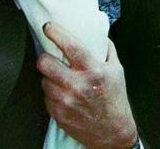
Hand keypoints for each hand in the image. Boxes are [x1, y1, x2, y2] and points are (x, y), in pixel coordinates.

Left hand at [38, 22, 137, 148]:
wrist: (113, 132)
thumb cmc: (115, 99)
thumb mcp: (117, 70)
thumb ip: (106, 49)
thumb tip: (96, 32)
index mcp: (93, 71)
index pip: (70, 46)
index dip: (56, 33)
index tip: (49, 27)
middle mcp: (77, 86)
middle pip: (45, 63)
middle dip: (45, 57)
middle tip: (50, 57)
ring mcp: (65, 101)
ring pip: (43, 80)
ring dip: (49, 77)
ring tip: (61, 79)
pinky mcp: (58, 114)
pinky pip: (45, 96)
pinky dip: (52, 93)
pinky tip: (63, 94)